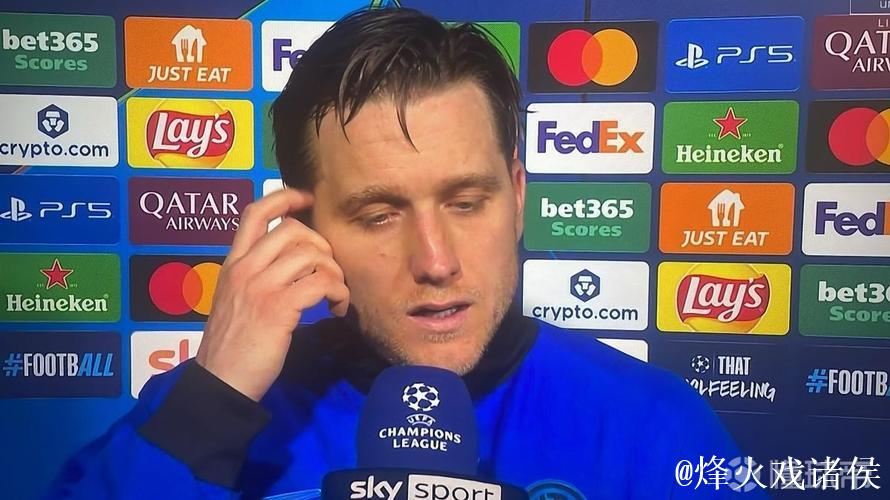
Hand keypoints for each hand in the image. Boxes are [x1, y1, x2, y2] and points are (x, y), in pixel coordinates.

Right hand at [195, 188, 349, 400]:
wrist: (220, 383)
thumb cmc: (231, 347)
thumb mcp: (234, 300)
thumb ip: (255, 276)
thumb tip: (293, 262)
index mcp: (232, 264)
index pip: (255, 212)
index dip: (285, 197)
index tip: (308, 199)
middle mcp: (245, 269)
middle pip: (292, 229)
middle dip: (321, 244)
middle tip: (328, 270)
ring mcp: (260, 287)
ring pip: (311, 254)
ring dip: (334, 272)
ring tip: (335, 295)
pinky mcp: (278, 308)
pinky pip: (321, 283)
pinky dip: (338, 293)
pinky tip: (337, 308)